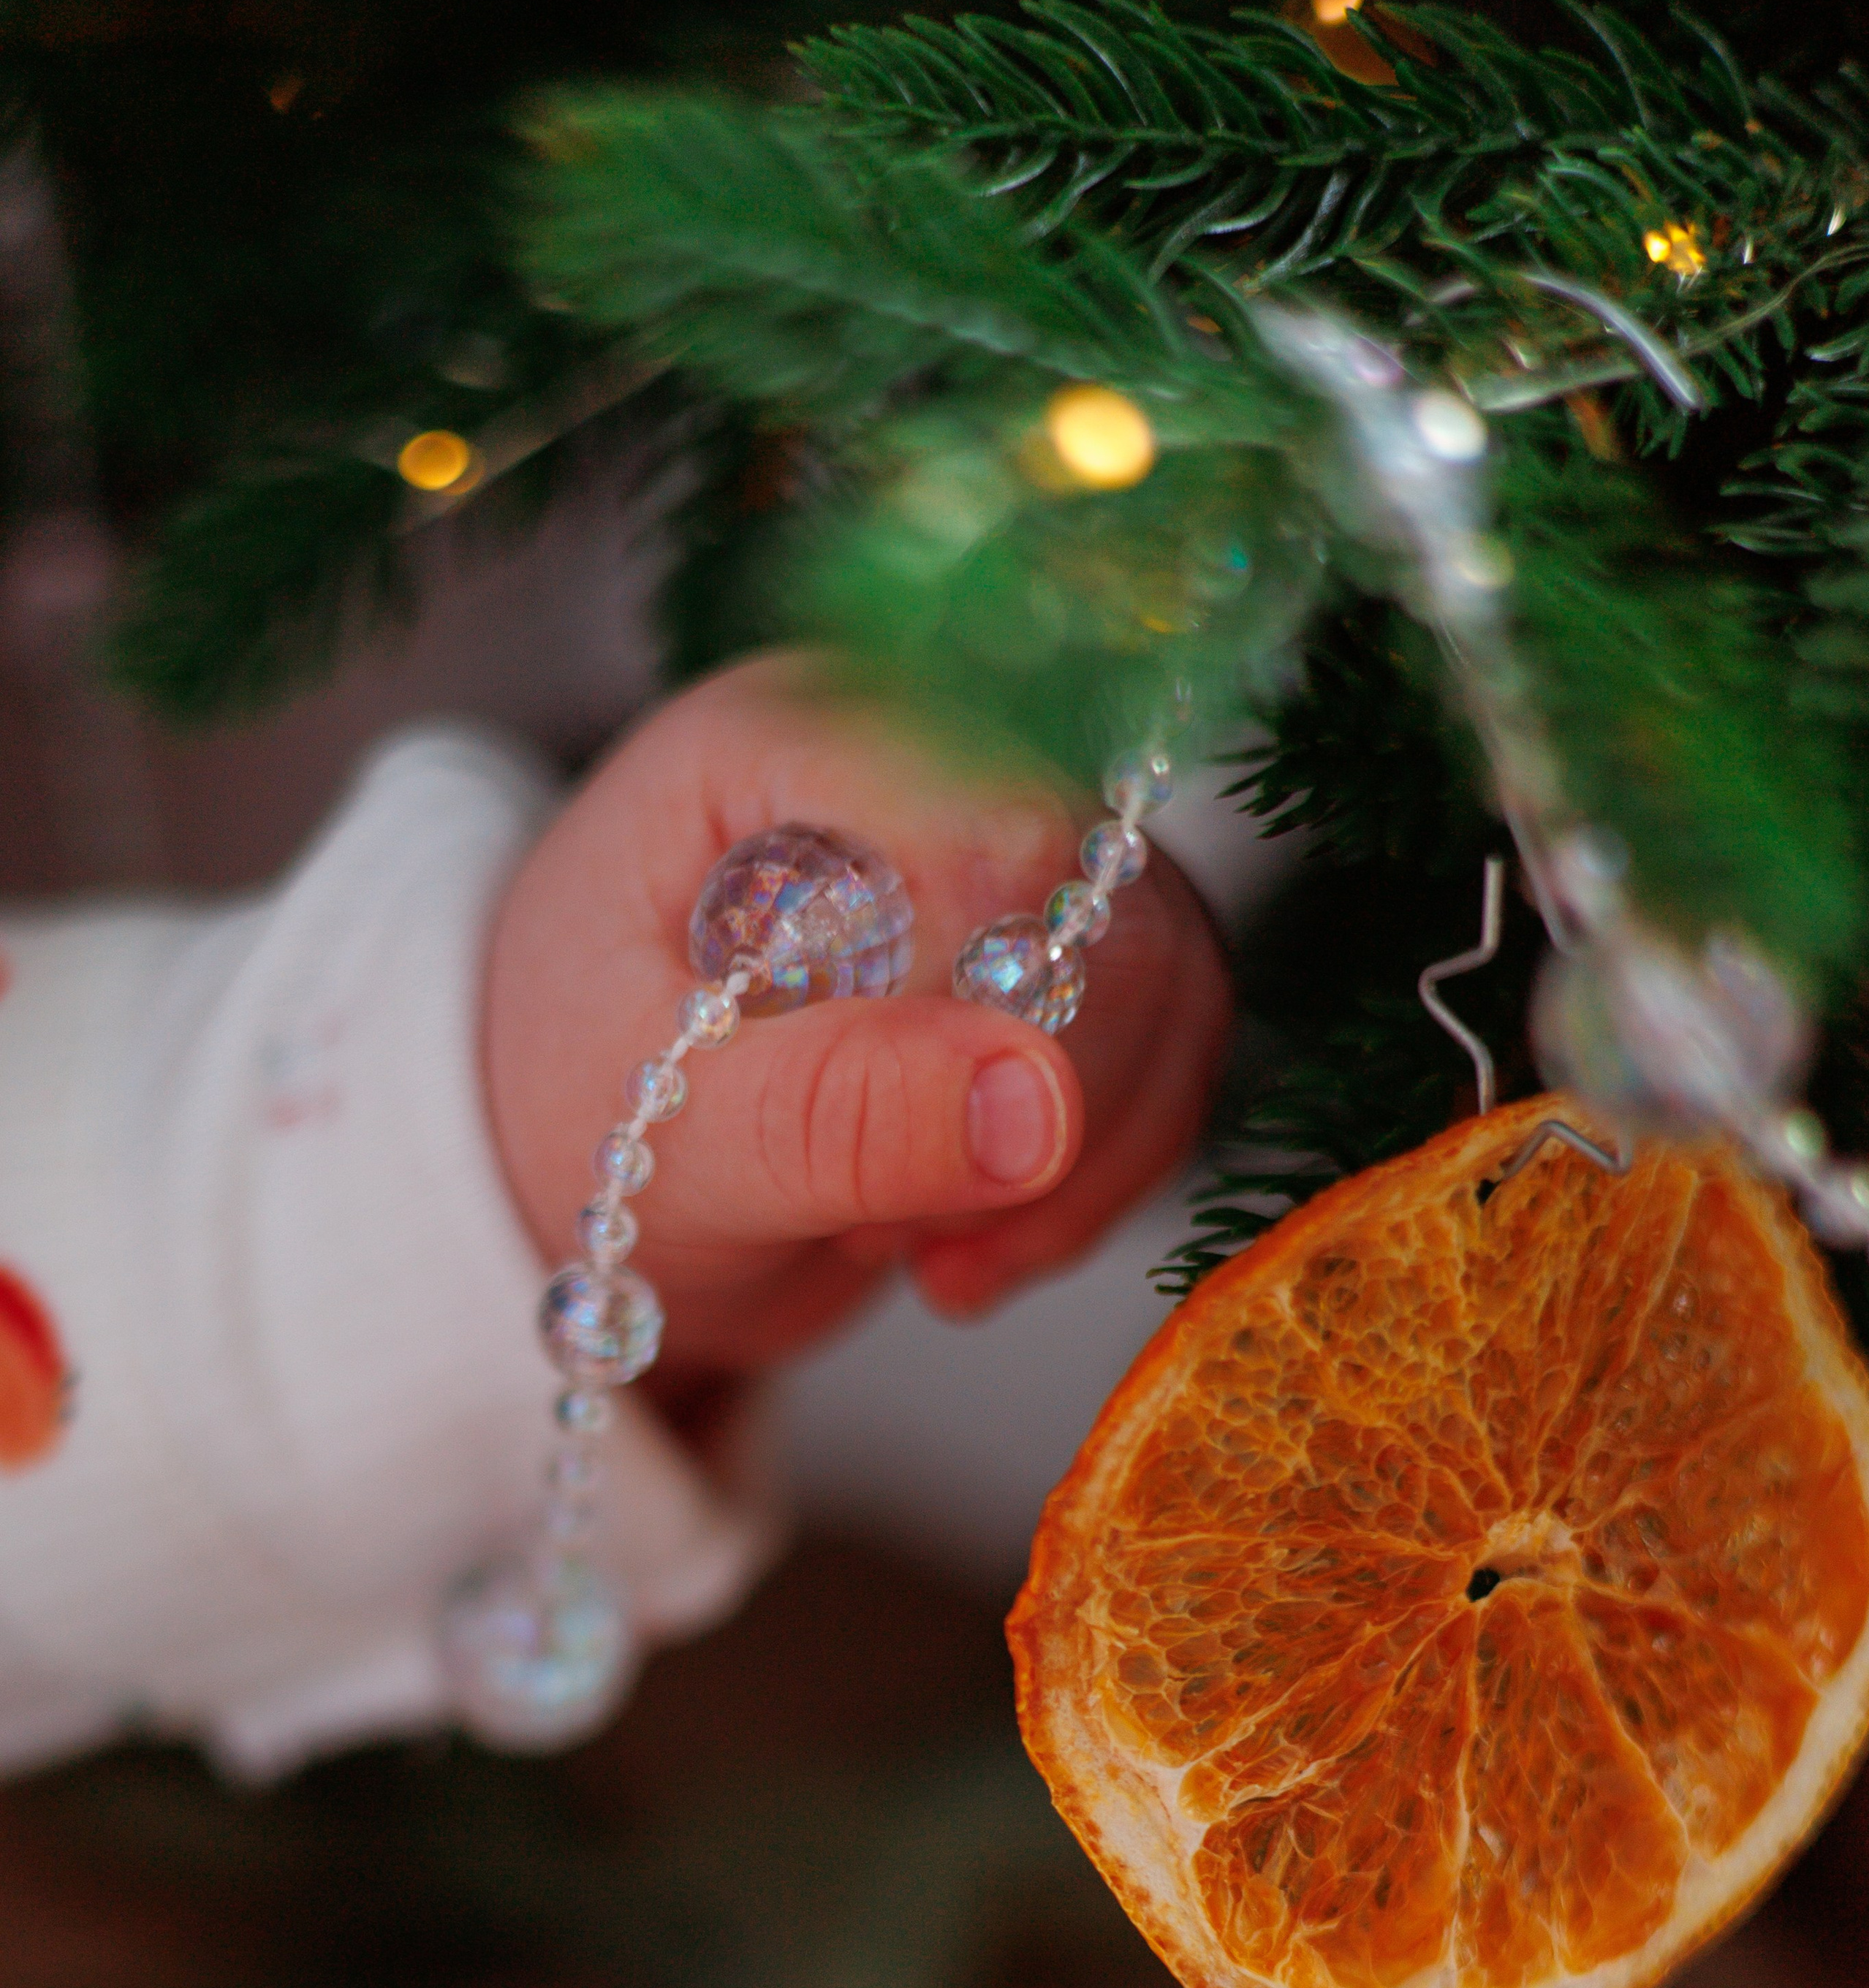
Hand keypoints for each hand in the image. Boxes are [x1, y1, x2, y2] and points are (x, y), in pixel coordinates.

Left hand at [483, 653, 1231, 1380]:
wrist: (581, 1159)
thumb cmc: (575, 1107)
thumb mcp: (660, 1127)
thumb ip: (829, 1112)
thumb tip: (1034, 1106)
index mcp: (794, 741)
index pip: (996, 828)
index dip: (983, 1009)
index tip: (869, 1157)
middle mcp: (931, 762)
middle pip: (1111, 907)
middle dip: (1026, 1110)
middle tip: (876, 1225)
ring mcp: (1019, 855)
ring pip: (1169, 986)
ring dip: (1067, 1164)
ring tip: (912, 1246)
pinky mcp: (1073, 955)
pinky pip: (1174, 1056)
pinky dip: (1091, 1182)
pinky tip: (965, 1246)